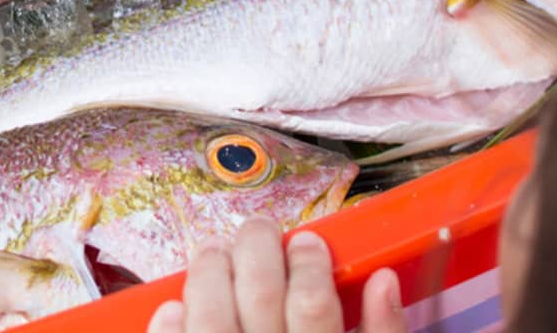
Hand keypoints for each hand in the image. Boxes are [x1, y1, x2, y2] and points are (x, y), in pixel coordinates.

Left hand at [147, 218, 405, 332]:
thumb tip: (385, 281)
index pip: (314, 306)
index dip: (310, 264)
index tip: (310, 243)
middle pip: (258, 295)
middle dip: (257, 248)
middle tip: (262, 233)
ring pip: (210, 314)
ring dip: (211, 272)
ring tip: (217, 256)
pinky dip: (171, 323)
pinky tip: (177, 306)